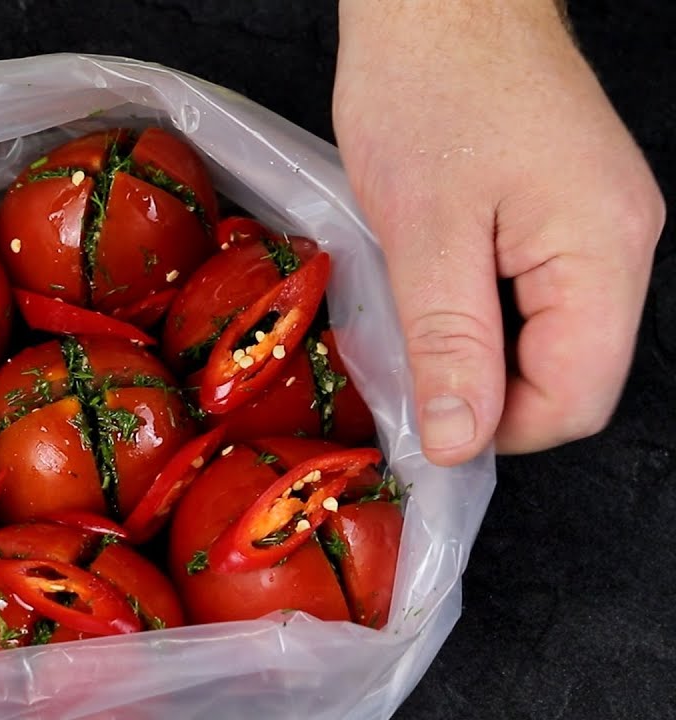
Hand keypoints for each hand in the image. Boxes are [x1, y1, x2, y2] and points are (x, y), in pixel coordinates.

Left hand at [333, 1, 664, 464]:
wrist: (438, 0)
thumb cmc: (427, 89)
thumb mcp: (424, 233)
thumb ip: (449, 344)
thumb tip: (461, 442)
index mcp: (604, 252)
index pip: (577, 398)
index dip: (499, 428)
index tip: (428, 420)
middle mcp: (622, 243)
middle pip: (570, 374)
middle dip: (487, 388)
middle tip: (408, 364)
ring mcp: (600, 224)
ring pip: (549, 336)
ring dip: (480, 347)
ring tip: (415, 314)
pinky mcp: (567, 210)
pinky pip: (536, 293)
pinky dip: (482, 308)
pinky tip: (433, 285)